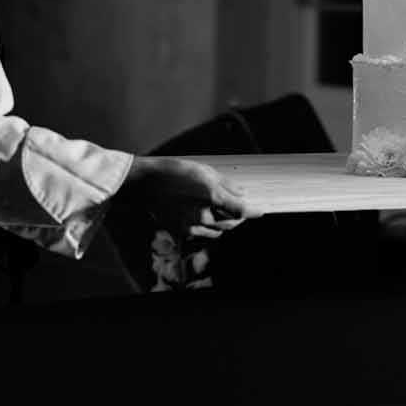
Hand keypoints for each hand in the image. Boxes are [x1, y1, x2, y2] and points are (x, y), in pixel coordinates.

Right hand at [120, 155, 261, 242]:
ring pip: (217, 232)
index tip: (261, 211)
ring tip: (218, 211)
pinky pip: (201, 235)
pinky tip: (202, 216)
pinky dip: (206, 229)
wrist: (145, 184)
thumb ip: (226, 184)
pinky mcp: (180, 233)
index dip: (254, 212)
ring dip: (223, 224)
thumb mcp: (204, 170)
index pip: (241, 210)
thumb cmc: (174, 172)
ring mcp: (190, 227)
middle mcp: (202, 216)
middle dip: (237, 216)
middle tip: (238, 208)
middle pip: (231, 223)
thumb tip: (242, 192)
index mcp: (210, 197)